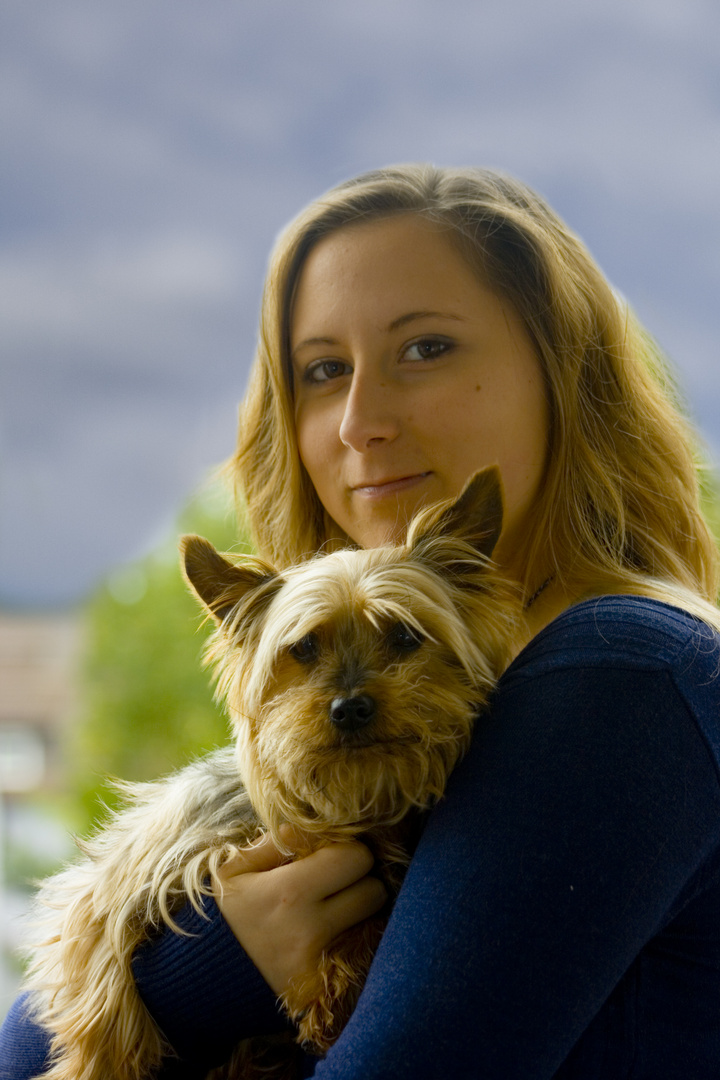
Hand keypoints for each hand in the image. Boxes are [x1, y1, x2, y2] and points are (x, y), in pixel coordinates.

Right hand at [214, 831, 387, 996]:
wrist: (206, 977)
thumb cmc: (225, 915)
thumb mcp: (234, 870)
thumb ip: (275, 841)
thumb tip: (310, 826)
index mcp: (289, 892)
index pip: (355, 857)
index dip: (348, 850)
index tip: (331, 855)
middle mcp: (310, 929)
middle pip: (375, 892)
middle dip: (361, 880)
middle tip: (338, 882)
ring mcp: (319, 962)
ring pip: (373, 923)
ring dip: (360, 911)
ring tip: (335, 907)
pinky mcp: (323, 987)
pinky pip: (361, 953)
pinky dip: (352, 938)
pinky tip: (332, 933)